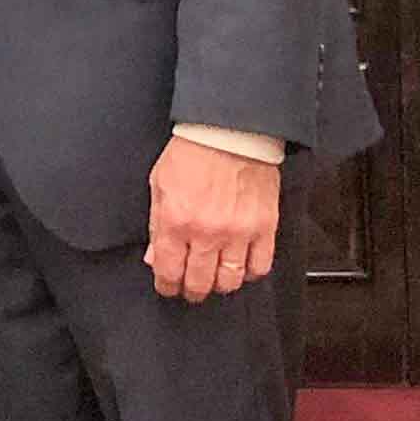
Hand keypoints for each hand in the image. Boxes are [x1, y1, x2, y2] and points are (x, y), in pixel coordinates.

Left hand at [145, 134, 279, 301]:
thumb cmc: (192, 152)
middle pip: (199, 283)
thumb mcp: (159, 184)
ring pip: (229, 281)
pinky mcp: (265, 227)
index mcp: (176, 221)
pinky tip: (241, 267)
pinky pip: (259, 266)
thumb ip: (156, 225)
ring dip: (219, 285)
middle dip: (191, 290)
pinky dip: (249, 273)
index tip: (168, 286)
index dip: (166, 286)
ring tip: (215, 278)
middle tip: (190, 287)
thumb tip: (154, 258)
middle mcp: (207, 233)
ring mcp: (238, 233)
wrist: (230, 130)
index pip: (168, 272)